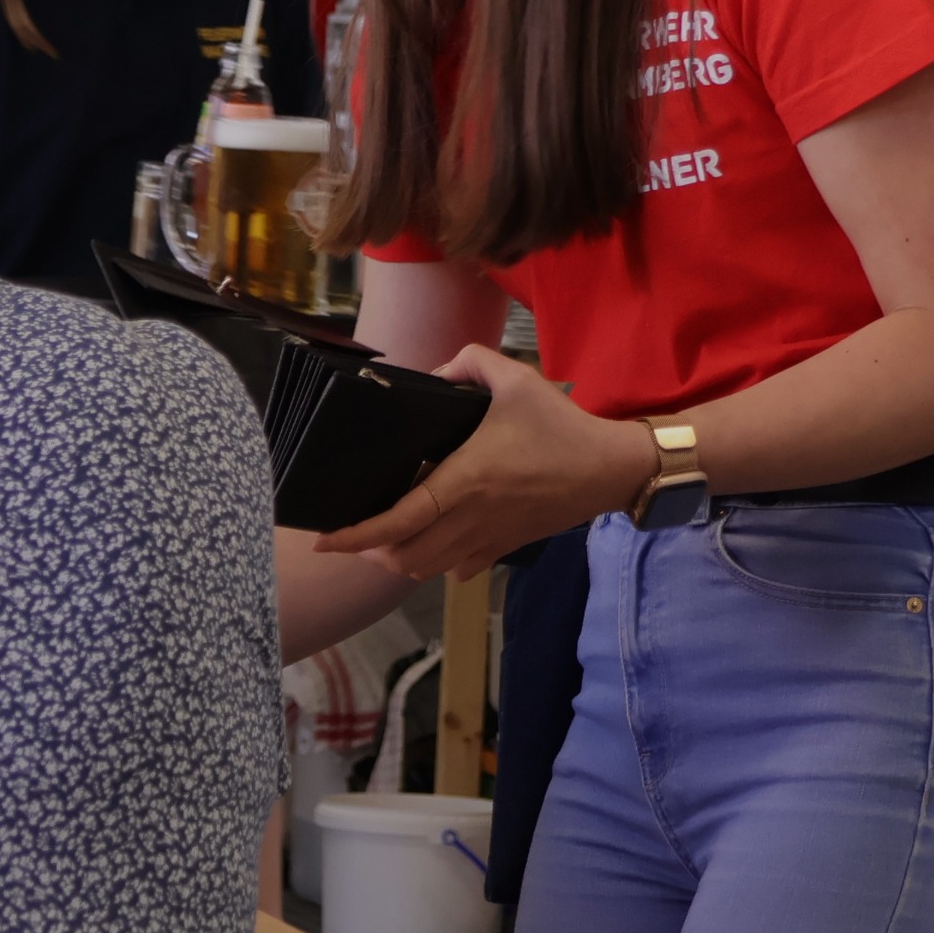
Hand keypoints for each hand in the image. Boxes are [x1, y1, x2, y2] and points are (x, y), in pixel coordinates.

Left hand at [311, 344, 652, 580]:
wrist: (608, 468)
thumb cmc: (560, 425)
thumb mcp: (515, 377)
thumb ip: (468, 362)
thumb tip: (434, 374)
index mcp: (464, 480)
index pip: (398, 521)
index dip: (357, 537)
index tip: (325, 541)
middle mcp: (470, 518)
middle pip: (404, 559)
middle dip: (372, 553)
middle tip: (355, 533)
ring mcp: (488, 539)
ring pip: (428, 570)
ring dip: (401, 560)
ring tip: (388, 538)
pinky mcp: (505, 547)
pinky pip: (459, 569)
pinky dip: (438, 562)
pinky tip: (437, 539)